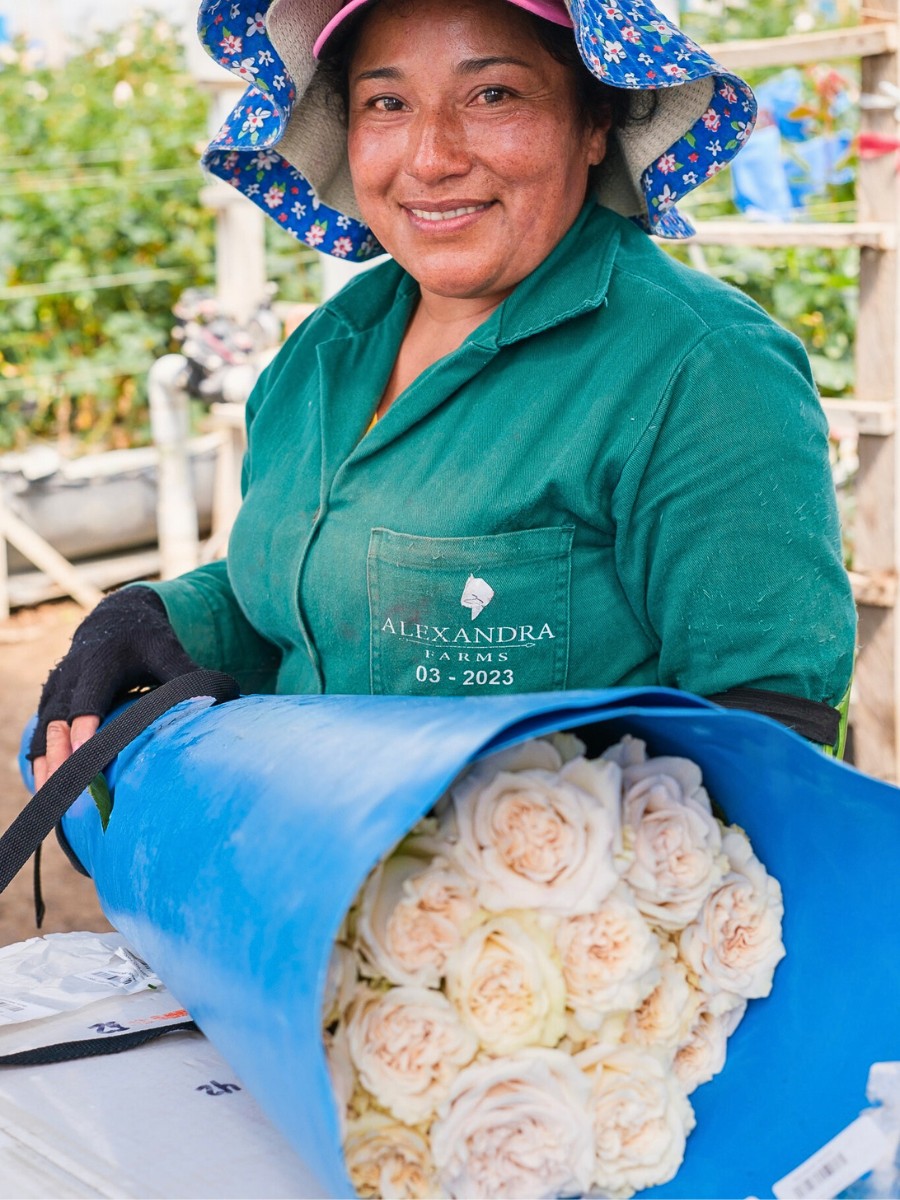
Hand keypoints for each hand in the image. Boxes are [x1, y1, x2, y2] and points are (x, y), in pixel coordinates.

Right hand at [30, 587, 199, 788]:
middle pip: (58, 719)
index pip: (90, 697)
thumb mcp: (168, 651)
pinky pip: (38, 736)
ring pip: (43, 731)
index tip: (85, 750)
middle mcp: (70, 676)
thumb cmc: (147, 640)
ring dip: (45, 765)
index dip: (86, 724)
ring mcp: (55, 690)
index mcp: (100, 662)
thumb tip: (228, 698)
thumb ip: (188, 676)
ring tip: (50, 800)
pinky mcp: (49, 704)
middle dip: (61, 754)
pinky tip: (45, 793)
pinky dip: (40, 763)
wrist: (114, 620)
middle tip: (64, 790)